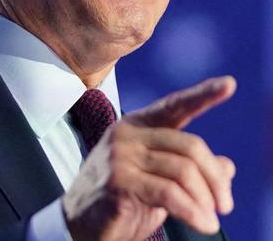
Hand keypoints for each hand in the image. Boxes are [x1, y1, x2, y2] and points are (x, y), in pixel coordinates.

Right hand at [62, 76, 236, 240]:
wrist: (81, 226)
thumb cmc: (120, 203)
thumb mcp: (159, 182)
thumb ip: (187, 169)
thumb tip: (226, 165)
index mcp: (135, 126)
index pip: (173, 106)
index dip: (202, 95)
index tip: (229, 84)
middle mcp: (126, 134)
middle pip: (189, 146)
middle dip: (215, 179)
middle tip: (225, 206)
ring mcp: (119, 155)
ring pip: (184, 171)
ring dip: (204, 201)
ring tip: (210, 221)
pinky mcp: (118, 180)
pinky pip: (170, 193)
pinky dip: (192, 212)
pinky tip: (201, 223)